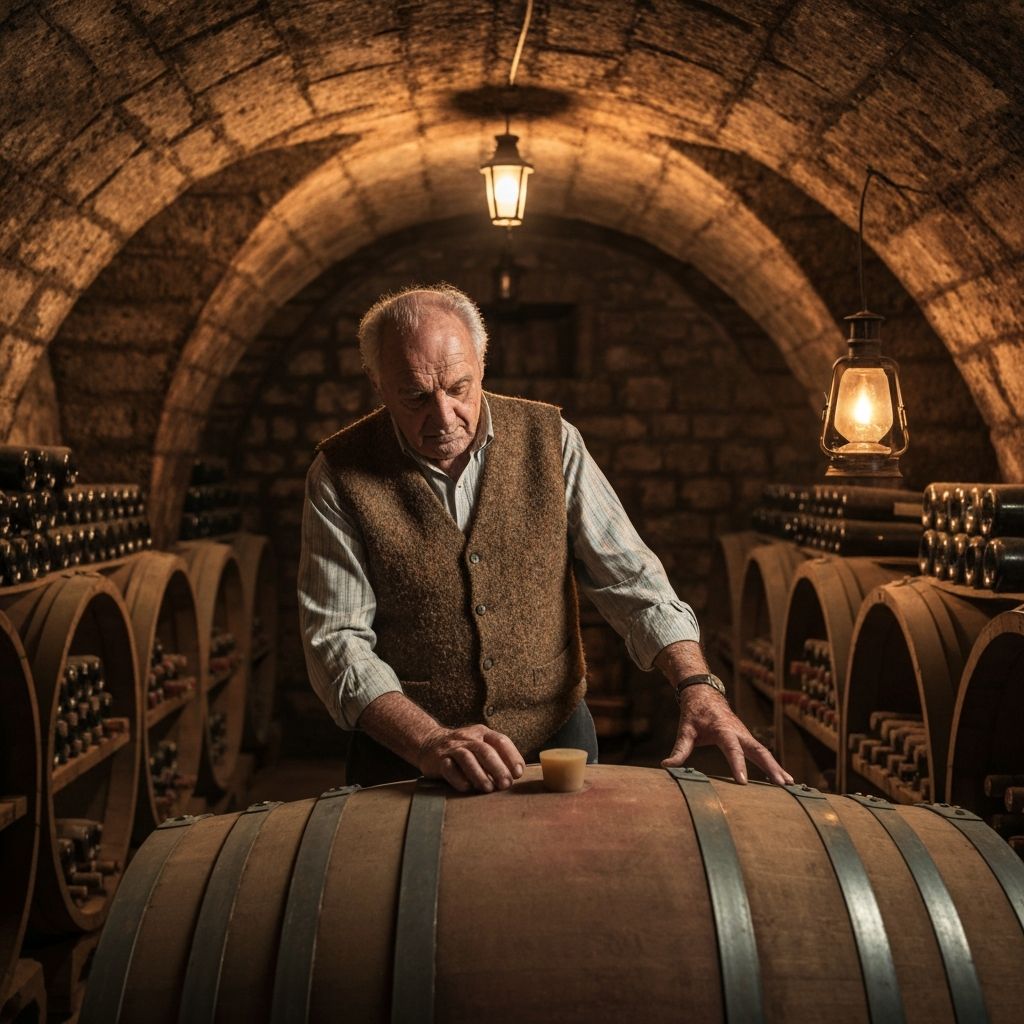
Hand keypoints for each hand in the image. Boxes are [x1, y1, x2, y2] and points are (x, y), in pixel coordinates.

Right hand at [418, 724, 525, 793]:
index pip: (501, 741)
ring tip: (489, 788)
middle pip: (485, 750)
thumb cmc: (462, 749)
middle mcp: (468, 738)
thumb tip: (516, 775)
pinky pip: (449, 768)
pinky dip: (458, 778)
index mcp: (482, 733)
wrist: (428, 743)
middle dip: (498, 768)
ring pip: (467, 758)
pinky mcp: (438, 760)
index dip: (512, 757)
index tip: (518, 773)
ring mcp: (452, 748)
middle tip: (506, 784)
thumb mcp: (480, 745)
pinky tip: (467, 787)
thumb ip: (496, 756)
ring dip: (480, 775)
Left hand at [661, 685, 793, 785]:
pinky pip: (762, 752)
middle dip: (770, 766)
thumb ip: (679, 749)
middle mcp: (738, 731)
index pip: (732, 748)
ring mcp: (745, 735)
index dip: (738, 764)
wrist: (704, 693)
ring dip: (776, 767)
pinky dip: (773, 765)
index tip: (744, 782)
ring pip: (764, 751)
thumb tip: (667, 766)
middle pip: (758, 749)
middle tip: (781, 784)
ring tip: (789, 785)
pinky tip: (784, 779)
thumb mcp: (685, 729)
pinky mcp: (747, 739)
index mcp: (722, 729)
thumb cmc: (694, 713)